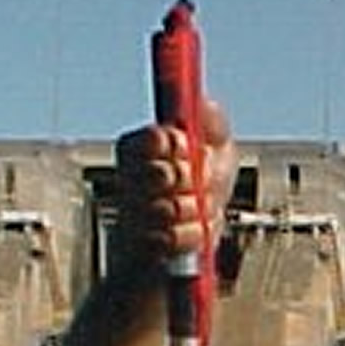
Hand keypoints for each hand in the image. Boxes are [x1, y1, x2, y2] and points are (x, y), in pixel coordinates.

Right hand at [111, 97, 237, 267]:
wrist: (204, 227)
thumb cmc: (209, 180)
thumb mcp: (218, 141)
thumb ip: (209, 117)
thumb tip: (199, 100)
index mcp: (136, 147)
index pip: (156, 138)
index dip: (180, 146)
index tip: (188, 149)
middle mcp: (127, 177)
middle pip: (164, 174)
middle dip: (193, 179)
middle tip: (199, 181)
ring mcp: (132, 212)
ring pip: (171, 207)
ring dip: (197, 208)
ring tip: (198, 205)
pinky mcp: (142, 244)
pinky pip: (173, 238)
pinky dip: (193, 233)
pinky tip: (196, 228)